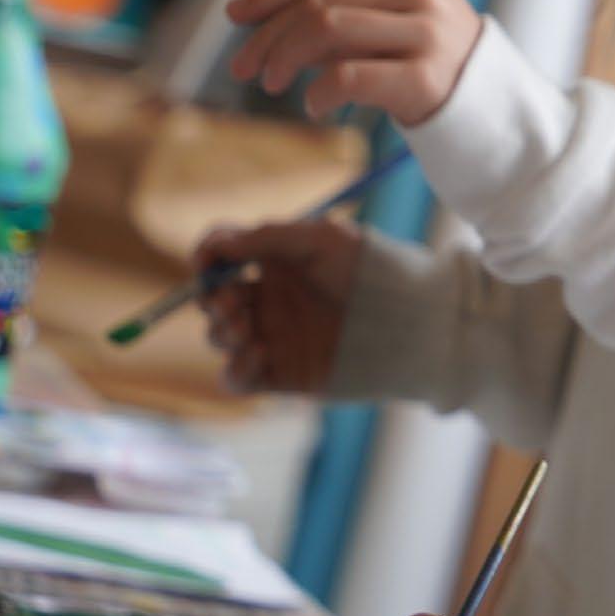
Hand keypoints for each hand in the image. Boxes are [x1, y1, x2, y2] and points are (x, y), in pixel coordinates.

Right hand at [195, 219, 361, 393]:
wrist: (409, 322)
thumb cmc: (372, 271)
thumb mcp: (323, 239)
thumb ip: (269, 237)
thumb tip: (219, 243)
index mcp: (278, 262)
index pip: (224, 256)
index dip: (206, 256)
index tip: (205, 262)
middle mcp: (271, 298)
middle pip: (214, 298)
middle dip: (210, 297)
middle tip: (229, 302)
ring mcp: (274, 336)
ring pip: (220, 336)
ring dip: (222, 330)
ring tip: (246, 327)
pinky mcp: (281, 373)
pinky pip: (237, 378)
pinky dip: (235, 369)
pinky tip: (257, 353)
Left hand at [228, 0, 482, 124]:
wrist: (505, 124)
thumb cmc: (444, 82)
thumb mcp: (401, 39)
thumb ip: (350, 25)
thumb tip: (268, 26)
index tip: (236, 15)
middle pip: (320, 1)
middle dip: (268, 34)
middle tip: (244, 69)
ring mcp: (429, 35)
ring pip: (327, 27)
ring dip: (284, 57)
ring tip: (274, 85)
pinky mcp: (427, 78)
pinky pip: (348, 76)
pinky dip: (318, 92)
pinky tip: (315, 106)